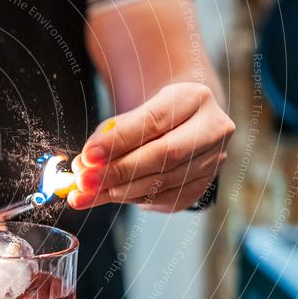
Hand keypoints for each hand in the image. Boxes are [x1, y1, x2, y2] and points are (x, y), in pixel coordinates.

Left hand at [68, 82, 234, 212]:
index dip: (119, 141)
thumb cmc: (149, 118)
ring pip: (164, 181)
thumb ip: (107, 137)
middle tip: (85, 181)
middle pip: (164, 155)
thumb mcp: (130, 115)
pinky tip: (111, 196)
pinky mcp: (203, 186)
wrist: (181, 125)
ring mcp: (213, 160)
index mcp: (193, 98)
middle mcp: (212, 129)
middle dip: (119, 171)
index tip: (88, 156)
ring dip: (121, 191)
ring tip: (87, 194)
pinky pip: (166, 199)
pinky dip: (134, 200)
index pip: (153, 121)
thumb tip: (84, 165)